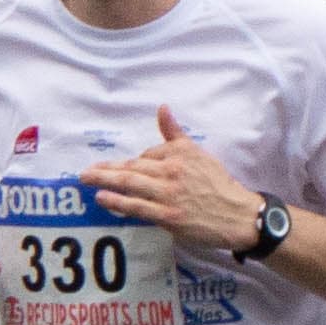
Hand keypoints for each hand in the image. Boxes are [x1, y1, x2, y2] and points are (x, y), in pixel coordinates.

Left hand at [84, 105, 265, 253]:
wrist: (239, 215)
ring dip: (104, 180)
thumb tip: (162, 108)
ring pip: (130, 184)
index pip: (147, 155)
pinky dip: (117, 201)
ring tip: (86, 179)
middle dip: (106, 168)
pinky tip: (102, 197)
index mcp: (179, 153)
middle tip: (86, 172)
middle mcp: (172, 170)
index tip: (121, 171)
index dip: (133, 164)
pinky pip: (137, 207)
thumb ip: (175, 133)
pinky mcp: (168, 216)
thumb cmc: (220, 185)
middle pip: (132, 167)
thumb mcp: (199, 153)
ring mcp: (169, 194)